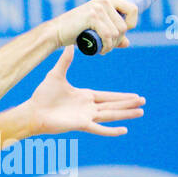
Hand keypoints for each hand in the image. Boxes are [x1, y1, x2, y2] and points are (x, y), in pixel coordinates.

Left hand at [28, 47, 144, 135]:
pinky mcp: (81, 124)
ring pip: (111, 115)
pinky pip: (99, 128)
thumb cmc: (43, 95)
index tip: (134, 96)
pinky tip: (124, 130)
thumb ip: (65, 61)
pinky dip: (111, 131)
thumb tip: (70, 45)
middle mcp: (88, 107)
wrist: (33, 110)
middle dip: (129, 104)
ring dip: (126, 114)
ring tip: (141, 112)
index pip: (108, 96)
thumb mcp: (56, 74)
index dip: (122, 96)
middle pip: (113, 105)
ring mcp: (86, 116)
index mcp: (85, 96)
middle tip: (144, 102)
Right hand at [52, 0, 137, 53]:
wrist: (57, 32)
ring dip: (111, 45)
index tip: (119, 34)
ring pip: (117, 32)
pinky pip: (108, 36)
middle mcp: (105, 0)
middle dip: (118, 40)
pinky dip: (106, 46)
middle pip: (125, 25)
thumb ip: (113, 35)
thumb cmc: (77, 31)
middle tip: (107, 46)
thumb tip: (127, 43)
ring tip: (102, 48)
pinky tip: (100, 50)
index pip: (133, 9)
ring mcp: (98, 7)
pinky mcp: (92, 16)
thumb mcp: (98, 31)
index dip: (131, 24)